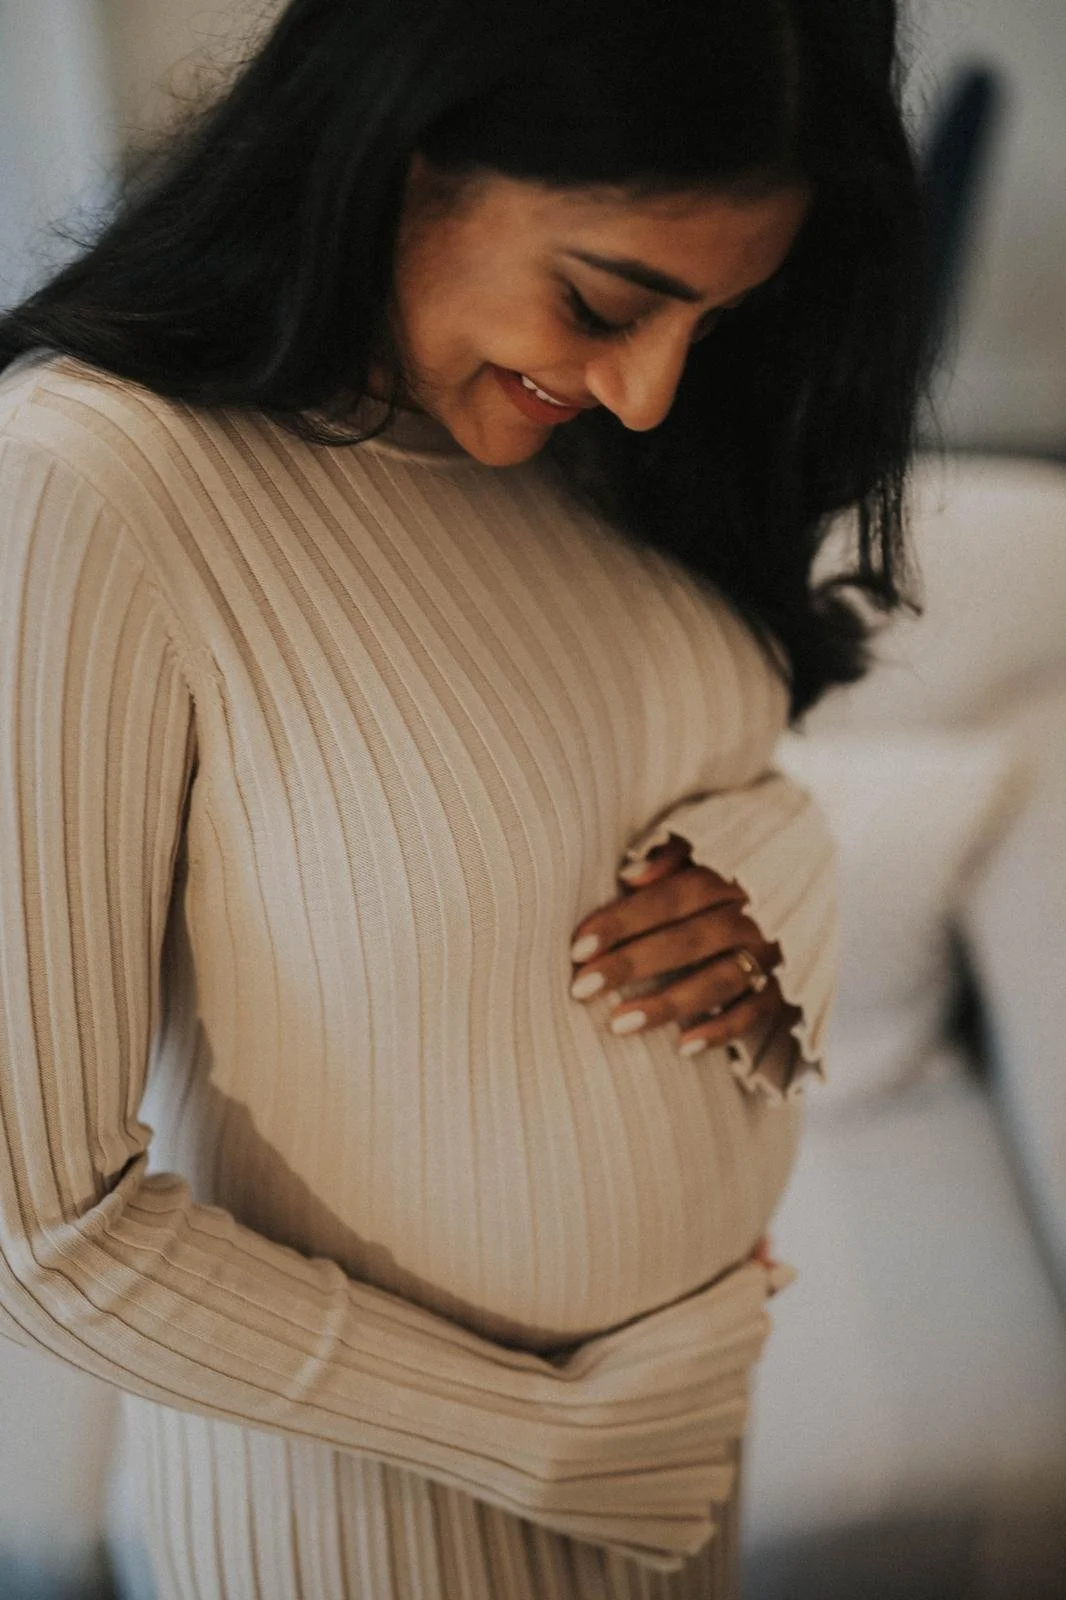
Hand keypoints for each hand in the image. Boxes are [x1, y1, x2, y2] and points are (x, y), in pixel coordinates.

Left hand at [569, 834, 800, 1056]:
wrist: (814, 864)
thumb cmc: (735, 857)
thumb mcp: (711, 836)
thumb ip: (671, 852)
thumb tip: (629, 877)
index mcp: (735, 872)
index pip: (673, 897)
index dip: (625, 920)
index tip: (578, 947)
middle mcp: (759, 913)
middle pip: (690, 940)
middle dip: (633, 964)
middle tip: (581, 987)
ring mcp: (777, 951)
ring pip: (720, 980)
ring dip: (668, 1004)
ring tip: (618, 1024)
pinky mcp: (792, 984)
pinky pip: (758, 1012)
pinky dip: (723, 1029)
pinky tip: (682, 1046)